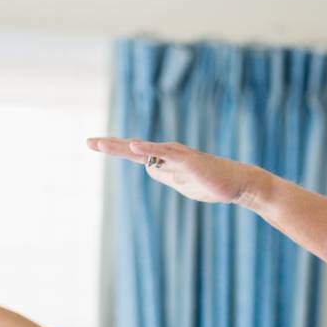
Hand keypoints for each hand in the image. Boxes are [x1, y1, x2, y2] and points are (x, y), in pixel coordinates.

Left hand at [87, 138, 263, 205]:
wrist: (238, 184)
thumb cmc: (212, 183)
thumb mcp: (181, 183)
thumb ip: (165, 175)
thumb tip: (150, 169)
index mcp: (164, 160)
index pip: (134, 153)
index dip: (115, 148)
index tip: (93, 144)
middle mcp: (167, 154)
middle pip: (133, 148)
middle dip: (110, 146)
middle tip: (88, 143)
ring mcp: (177, 156)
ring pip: (144, 149)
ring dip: (121, 147)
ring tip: (100, 145)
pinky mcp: (188, 161)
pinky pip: (164, 154)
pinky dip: (149, 149)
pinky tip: (134, 145)